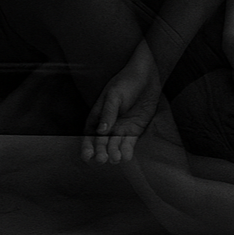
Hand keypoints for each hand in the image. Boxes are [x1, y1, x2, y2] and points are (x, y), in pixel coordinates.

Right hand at [81, 47, 160, 164]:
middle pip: (102, 143)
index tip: (88, 156)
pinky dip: (127, 150)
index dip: (87, 147)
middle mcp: (108, 126)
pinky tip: (126, 156)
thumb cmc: (125, 82)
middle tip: (103, 159)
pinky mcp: (135, 130)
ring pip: (115, 145)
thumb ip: (108, 113)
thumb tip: (101, 131)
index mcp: (97, 117)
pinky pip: (129, 142)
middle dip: (101, 152)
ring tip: (115, 159)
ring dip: (114, 153)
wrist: (146, 75)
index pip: (89, 136)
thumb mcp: (114, 95)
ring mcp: (121, 129)